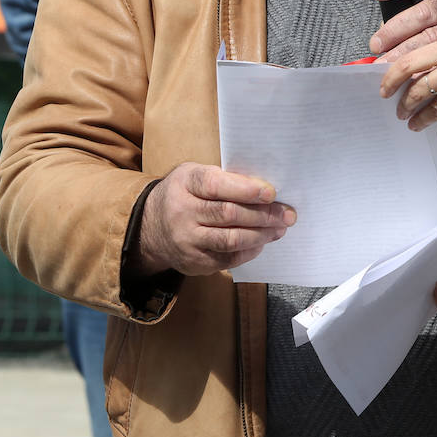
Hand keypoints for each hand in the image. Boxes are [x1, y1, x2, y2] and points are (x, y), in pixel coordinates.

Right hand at [129, 161, 295, 276]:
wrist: (149, 225)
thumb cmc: (184, 193)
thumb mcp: (195, 174)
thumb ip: (226, 178)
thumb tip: (266, 189)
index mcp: (185, 183)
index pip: (217, 185)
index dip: (246, 189)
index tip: (271, 193)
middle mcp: (181, 212)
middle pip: (228, 214)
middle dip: (264, 215)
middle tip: (287, 214)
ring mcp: (185, 240)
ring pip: (230, 240)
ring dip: (261, 234)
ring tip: (280, 228)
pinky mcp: (192, 262)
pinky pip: (227, 259)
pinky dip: (249, 250)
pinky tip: (262, 242)